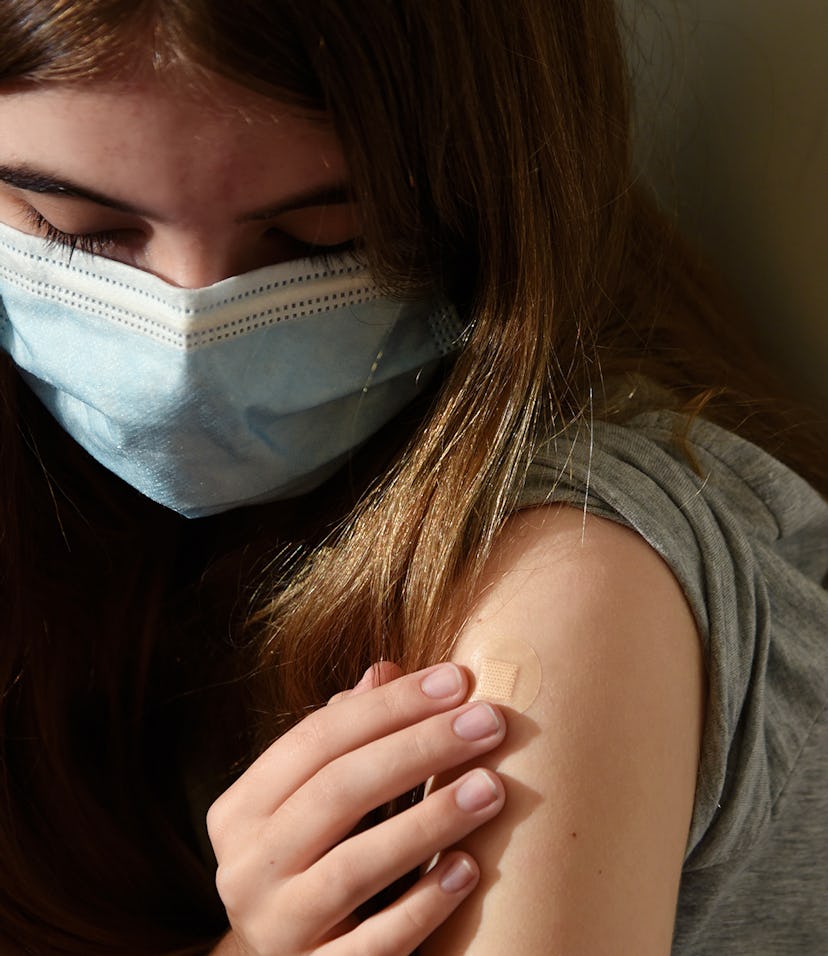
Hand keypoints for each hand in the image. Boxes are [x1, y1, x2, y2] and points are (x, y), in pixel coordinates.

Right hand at [206, 662, 506, 955]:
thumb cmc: (308, 857)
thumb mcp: (311, 796)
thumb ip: (343, 736)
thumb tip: (384, 670)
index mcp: (239, 810)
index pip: (316, 738)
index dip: (389, 704)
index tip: (456, 680)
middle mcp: (246, 868)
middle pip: (339, 790)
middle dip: (420, 747)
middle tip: (488, 721)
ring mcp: (277, 927)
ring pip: (355, 864)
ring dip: (431, 820)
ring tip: (491, 786)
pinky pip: (375, 943)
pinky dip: (423, 904)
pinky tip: (468, 868)